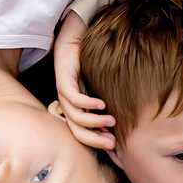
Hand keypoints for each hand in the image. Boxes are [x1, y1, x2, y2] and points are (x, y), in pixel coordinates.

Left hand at [54, 11, 115, 149]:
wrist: (75, 37)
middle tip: (112, 143)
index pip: (82, 133)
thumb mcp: (100, 86)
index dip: (96, 142)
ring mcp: (63, 93)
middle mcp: (67, 104)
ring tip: (111, 120)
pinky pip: (73, 98)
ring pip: (75, 117)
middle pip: (76, 131)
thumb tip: (119, 122)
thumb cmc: (90, 61)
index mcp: (75, 108)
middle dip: (94, 140)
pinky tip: (102, 104)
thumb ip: (107, 103)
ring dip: (94, 122)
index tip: (114, 145)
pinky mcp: (63, 81)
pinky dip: (88, 104)